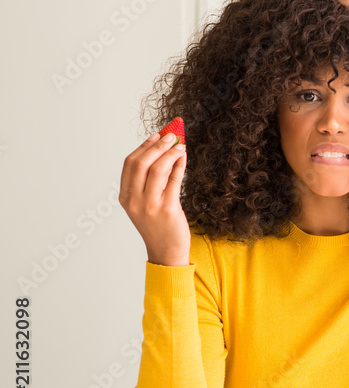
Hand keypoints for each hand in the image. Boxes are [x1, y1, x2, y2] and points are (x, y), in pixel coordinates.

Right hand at [119, 131, 190, 266]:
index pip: (130, 164)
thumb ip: (148, 182)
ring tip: (180, 143)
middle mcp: (134, 200)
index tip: (157, 134)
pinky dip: (179, 165)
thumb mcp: (144, 204)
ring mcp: (150, 205)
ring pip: (157, 169)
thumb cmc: (158, 226)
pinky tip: (184, 157)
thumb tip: (161, 151)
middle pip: (142, 163)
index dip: (144, 146)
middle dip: (157, 145)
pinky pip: (174, 180)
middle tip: (171, 134)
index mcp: (125, 197)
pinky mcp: (168, 209)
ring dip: (169, 152)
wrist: (166, 252)